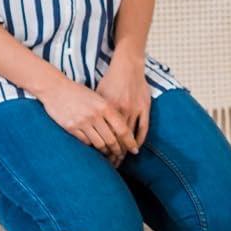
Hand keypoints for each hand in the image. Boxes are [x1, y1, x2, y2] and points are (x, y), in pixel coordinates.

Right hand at [41, 74, 138, 161]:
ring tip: (109, 155)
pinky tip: (95, 149)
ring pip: (99, 144)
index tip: (134, 150)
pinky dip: (92, 147)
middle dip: (118, 151)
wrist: (56, 88)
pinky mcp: (70, 127)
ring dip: (106, 152)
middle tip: (121, 156)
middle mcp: (95, 115)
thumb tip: (122, 130)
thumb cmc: (80, 92)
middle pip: (111, 139)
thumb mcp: (99, 98)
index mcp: (106, 106)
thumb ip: (110, 112)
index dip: (130, 142)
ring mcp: (82, 122)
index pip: (122, 129)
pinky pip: (85, 142)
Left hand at [97, 51, 152, 166]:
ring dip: (125, 149)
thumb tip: (85, 126)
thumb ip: (94, 111)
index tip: (100, 159)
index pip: (104, 134)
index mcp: (107, 109)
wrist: (128, 65)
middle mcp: (121, 111)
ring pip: (129, 135)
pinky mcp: (145, 106)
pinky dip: (140, 138)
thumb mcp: (97, 95)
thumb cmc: (110, 80)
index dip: (102, 149)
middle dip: (113, 153)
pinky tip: (136, 147)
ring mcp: (134, 109)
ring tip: (122, 159)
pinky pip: (143, 127)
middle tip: (110, 164)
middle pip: (116, 138)